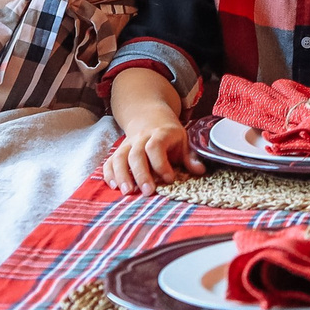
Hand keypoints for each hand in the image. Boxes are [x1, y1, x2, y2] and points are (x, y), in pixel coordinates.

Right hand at [102, 66, 203, 194]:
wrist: (150, 117)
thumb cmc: (169, 135)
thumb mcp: (183, 141)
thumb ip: (190, 157)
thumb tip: (200, 170)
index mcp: (160, 133)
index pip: (156, 147)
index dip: (161, 163)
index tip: (170, 179)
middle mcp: (141, 138)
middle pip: (136, 154)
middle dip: (141, 174)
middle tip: (148, 192)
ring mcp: (128, 144)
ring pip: (120, 157)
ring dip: (122, 175)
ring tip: (128, 192)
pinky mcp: (119, 151)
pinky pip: (110, 161)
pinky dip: (109, 173)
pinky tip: (114, 186)